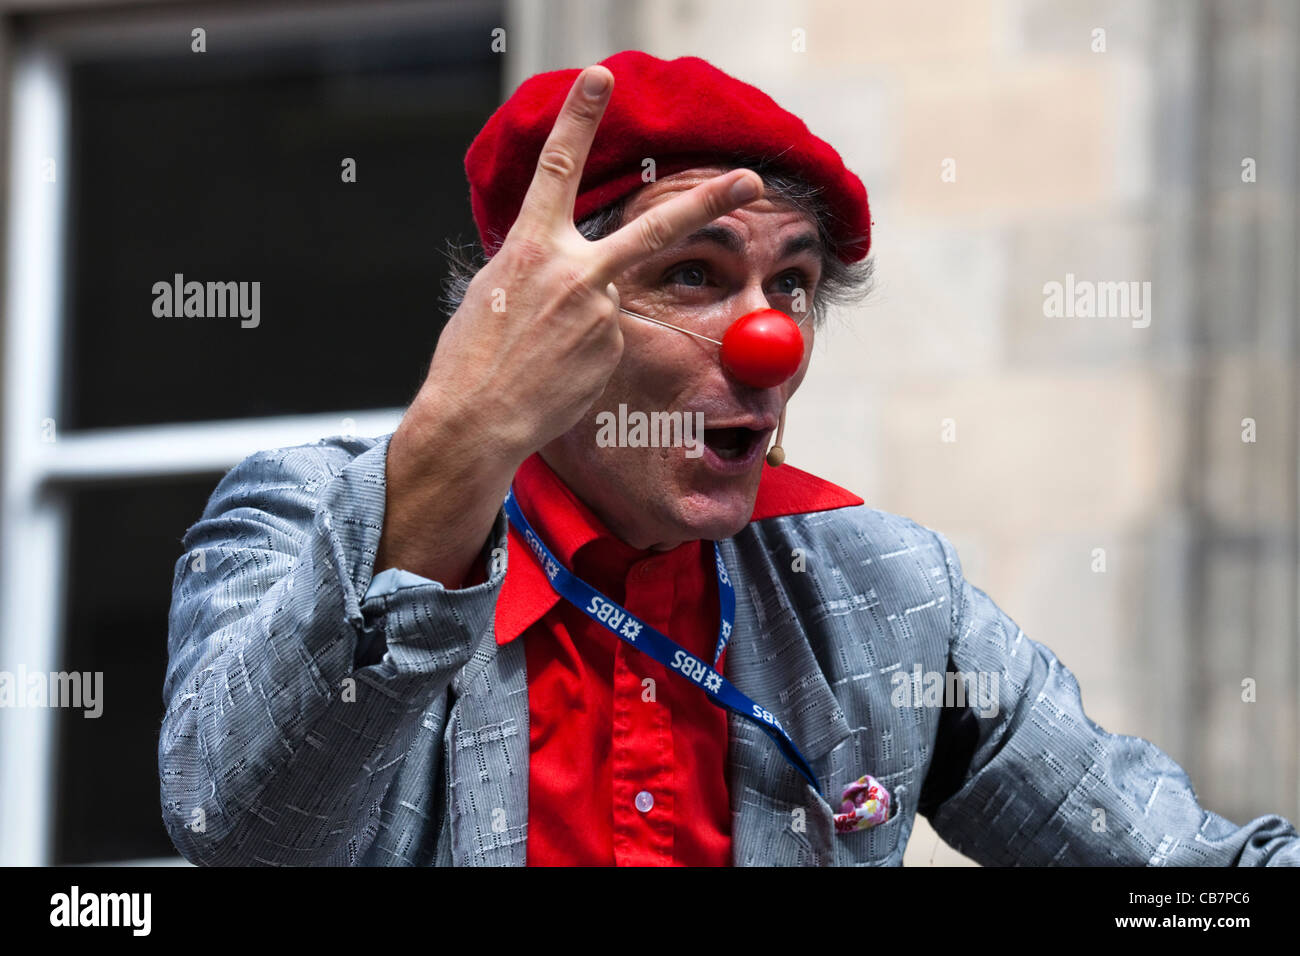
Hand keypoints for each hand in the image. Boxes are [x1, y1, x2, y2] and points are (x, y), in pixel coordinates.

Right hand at [377, 64, 761, 587]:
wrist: (477, 418)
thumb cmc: (472, 356)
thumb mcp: (491, 290)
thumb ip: (535, 264)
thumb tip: (564, 266)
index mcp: (532, 247)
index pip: (558, 168)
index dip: (578, 118)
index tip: (599, 77)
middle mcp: (575, 272)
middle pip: (656, 228)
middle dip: (709, 202)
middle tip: (751, 180)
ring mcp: (601, 313)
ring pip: (608, 297)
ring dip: (580, 318)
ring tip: (541, 351)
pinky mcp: (614, 348)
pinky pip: (606, 336)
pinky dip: (584, 350)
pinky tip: (555, 371)